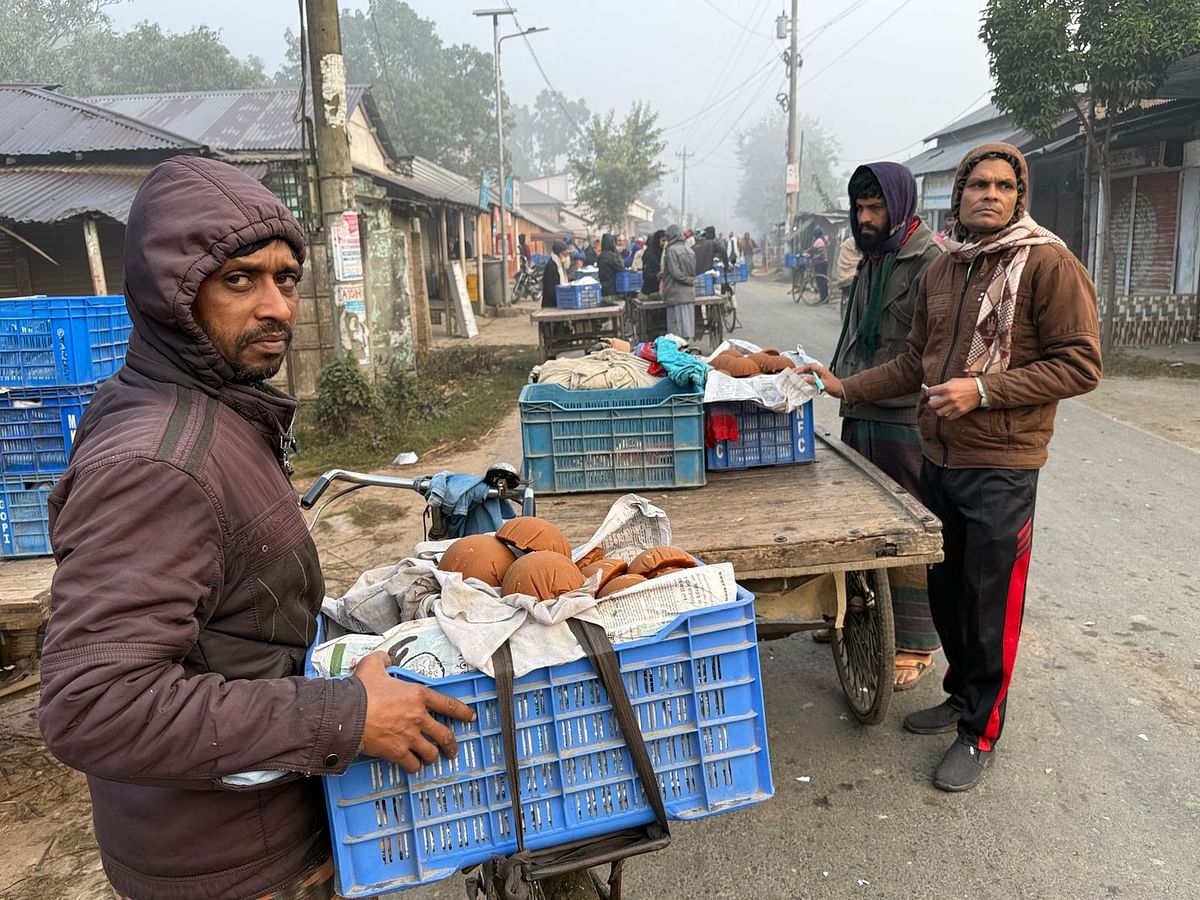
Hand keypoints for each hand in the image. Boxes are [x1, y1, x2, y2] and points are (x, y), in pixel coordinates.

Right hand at [353, 651, 475, 772]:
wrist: (347, 713)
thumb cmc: (361, 691)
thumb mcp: (373, 665)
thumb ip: (383, 659)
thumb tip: (386, 658)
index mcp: (417, 695)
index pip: (448, 704)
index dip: (463, 712)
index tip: (470, 717)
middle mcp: (418, 717)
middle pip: (444, 734)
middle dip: (451, 744)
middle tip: (452, 749)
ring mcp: (409, 736)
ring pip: (431, 752)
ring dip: (432, 756)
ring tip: (431, 759)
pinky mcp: (397, 752)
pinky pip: (413, 764)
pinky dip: (414, 767)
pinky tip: (413, 766)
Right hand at [796, 363, 843, 397]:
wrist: (841, 390)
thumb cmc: (835, 387)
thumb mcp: (824, 384)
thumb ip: (814, 381)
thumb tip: (804, 378)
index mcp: (822, 370)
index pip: (809, 367)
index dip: (802, 369)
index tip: (796, 371)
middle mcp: (821, 371)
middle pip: (808, 368)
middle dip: (800, 370)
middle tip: (793, 372)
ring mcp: (820, 374)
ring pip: (809, 372)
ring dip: (802, 373)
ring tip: (795, 375)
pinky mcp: (820, 378)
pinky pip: (811, 376)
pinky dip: (806, 377)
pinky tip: (802, 380)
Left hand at [926, 377, 980, 419]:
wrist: (980, 389)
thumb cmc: (967, 384)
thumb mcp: (954, 381)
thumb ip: (944, 386)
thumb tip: (935, 391)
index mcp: (947, 388)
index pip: (930, 392)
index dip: (929, 393)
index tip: (930, 394)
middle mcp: (949, 397)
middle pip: (932, 404)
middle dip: (932, 403)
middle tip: (935, 402)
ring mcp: (954, 405)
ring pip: (939, 412)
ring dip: (940, 410)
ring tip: (942, 408)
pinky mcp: (960, 411)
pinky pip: (950, 417)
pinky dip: (949, 415)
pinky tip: (951, 411)